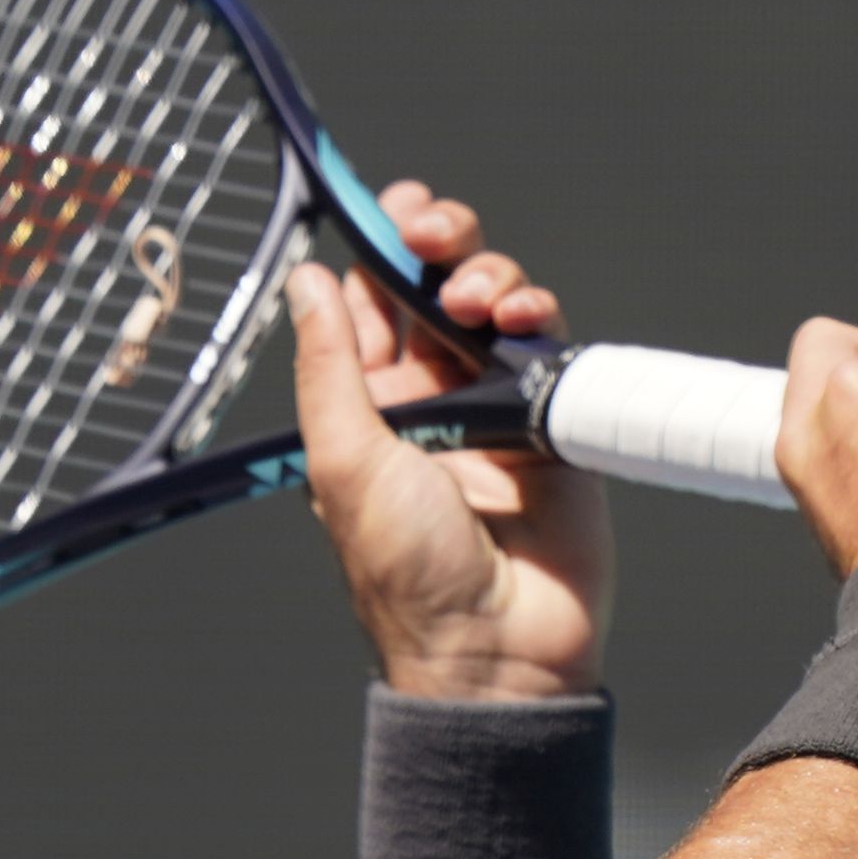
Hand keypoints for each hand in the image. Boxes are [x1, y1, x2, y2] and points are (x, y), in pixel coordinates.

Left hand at [289, 182, 611, 700]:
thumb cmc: (410, 574)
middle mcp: (429, 397)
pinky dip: (536, 313)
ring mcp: (493, 404)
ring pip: (494, 301)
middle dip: (438, 240)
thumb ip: (330, 367)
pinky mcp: (552, 419)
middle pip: (434, 285)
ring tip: (477, 300)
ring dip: (487, 274)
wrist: (497, 648)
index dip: (377, 247)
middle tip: (433, 233)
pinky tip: (521, 320)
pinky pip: (547, 342)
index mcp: (365, 406)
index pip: (368, 301)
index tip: (388, 210)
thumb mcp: (345, 461)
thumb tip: (306, 282)